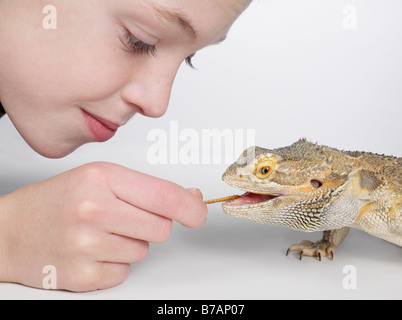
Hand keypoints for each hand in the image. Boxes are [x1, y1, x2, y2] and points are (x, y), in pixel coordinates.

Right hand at [0, 162, 206, 291]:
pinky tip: (91, 251)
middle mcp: (93, 210)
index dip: (191, 207)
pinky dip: (114, 263)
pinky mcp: (83, 277)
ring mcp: (86, 246)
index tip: (198, 213)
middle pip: (161, 228)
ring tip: (100, 233)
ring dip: (130, 244)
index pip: (165, 196)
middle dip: (152, 225)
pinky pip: (124, 272)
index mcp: (101, 178)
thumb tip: (191, 198)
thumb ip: (148, 189)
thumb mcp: (100, 178)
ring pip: (144, 251)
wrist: (10, 231)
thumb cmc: (56, 200)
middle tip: (124, 218)